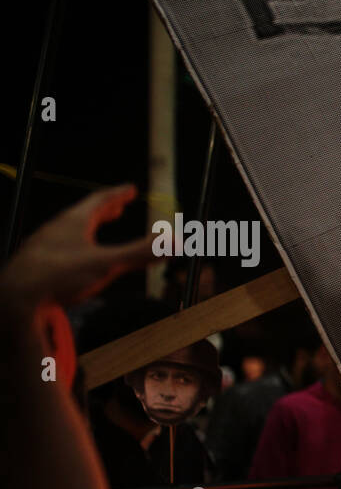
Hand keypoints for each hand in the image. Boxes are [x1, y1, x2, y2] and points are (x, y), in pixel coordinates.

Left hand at [0, 185, 155, 308]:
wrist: (17, 299)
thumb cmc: (60, 276)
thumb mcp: (107, 264)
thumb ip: (141, 253)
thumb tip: (175, 241)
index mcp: (74, 221)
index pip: (99, 200)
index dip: (118, 194)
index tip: (130, 189)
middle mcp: (57, 229)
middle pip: (84, 214)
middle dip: (105, 210)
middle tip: (119, 207)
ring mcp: (45, 246)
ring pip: (71, 230)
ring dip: (89, 228)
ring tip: (98, 230)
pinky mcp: (38, 263)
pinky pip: (61, 246)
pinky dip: (76, 245)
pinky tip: (77, 259)